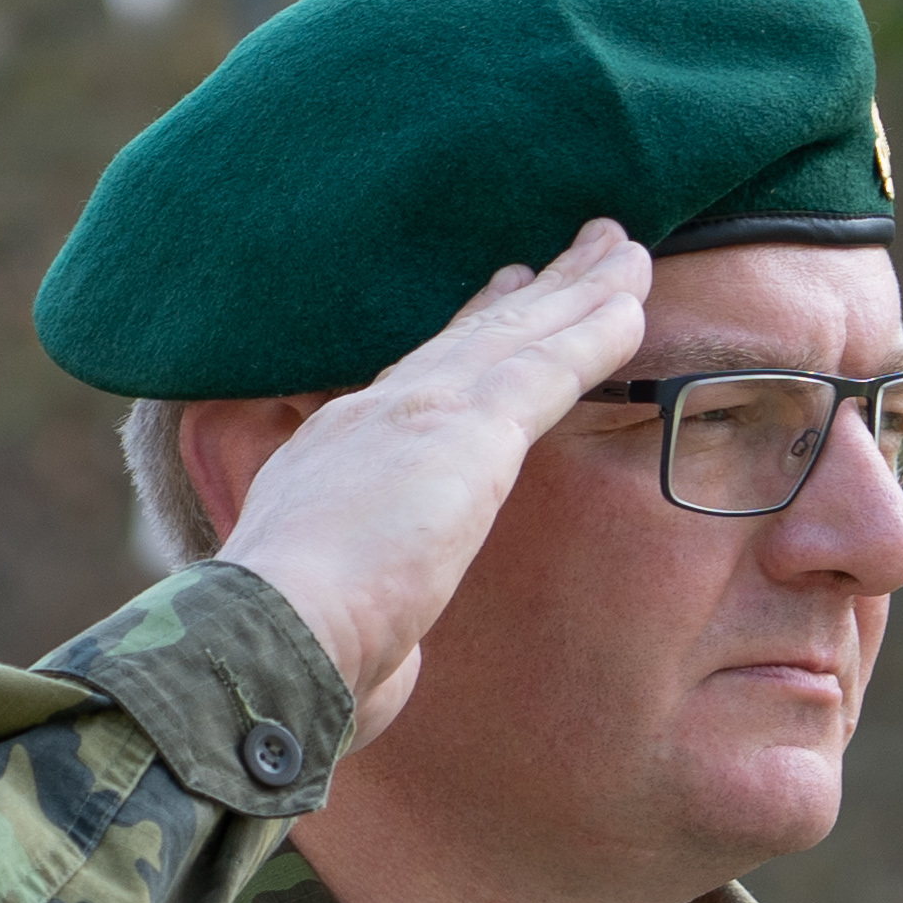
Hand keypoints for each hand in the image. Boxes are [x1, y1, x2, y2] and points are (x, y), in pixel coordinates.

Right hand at [216, 225, 659, 748]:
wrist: (268, 639)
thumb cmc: (286, 651)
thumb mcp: (326, 610)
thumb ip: (367, 610)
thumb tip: (382, 653)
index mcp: (340, 457)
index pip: (421, 380)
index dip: (469, 334)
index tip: (505, 293)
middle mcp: (375, 418)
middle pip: (474, 338)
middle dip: (535, 292)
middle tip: (587, 248)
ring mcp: (419, 416)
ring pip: (517, 335)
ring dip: (578, 292)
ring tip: (625, 250)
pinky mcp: (465, 432)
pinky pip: (548, 369)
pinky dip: (591, 334)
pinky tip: (633, 303)